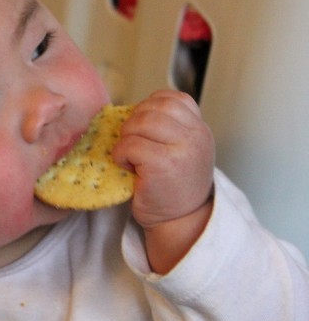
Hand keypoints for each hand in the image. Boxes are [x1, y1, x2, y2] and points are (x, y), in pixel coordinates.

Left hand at [113, 90, 214, 272]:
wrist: (180, 222)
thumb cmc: (172, 186)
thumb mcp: (180, 150)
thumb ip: (167, 127)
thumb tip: (130, 110)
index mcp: (199, 129)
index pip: (172, 98)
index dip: (149, 107)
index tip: (143, 128)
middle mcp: (196, 136)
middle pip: (154, 107)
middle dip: (134, 122)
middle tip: (132, 144)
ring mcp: (182, 150)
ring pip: (141, 122)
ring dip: (127, 138)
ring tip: (131, 156)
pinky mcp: (163, 165)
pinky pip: (131, 144)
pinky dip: (122, 154)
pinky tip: (128, 168)